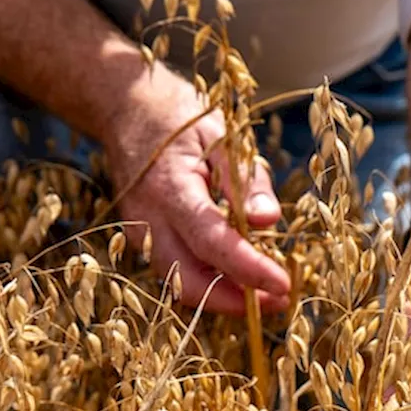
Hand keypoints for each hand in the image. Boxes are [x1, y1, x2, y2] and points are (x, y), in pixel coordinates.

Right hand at [102, 68, 291, 314]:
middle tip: (279, 300)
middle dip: (234, 300)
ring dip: (222, 296)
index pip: (212, 243)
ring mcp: (140, 233)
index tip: (283, 286)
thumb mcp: (222, 137)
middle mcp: (148, 219)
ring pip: (180, 284)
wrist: (126, 109)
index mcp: (171, 189)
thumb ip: (245, 180)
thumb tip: (268, 221)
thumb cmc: (180, 118)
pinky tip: (237, 275)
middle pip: (189, 281)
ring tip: (264, 292)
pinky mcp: (142, 239)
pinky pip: (175, 272)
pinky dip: (208, 282)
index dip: (248, 270)